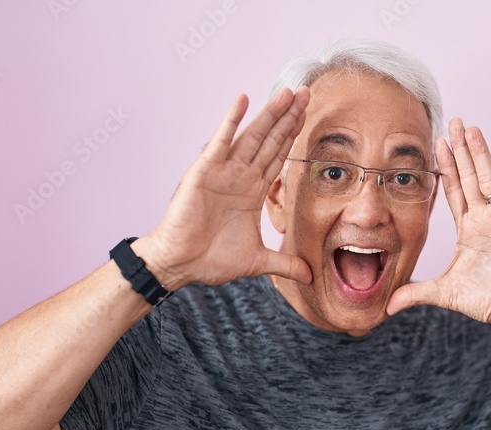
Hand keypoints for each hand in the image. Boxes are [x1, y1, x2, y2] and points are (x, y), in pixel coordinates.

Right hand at [142, 87, 312, 288]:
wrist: (181, 264)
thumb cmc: (211, 260)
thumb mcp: (257, 261)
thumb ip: (284, 263)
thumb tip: (308, 275)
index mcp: (252, 191)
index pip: (278, 157)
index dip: (293, 136)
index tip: (309, 114)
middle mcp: (240, 176)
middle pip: (270, 140)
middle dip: (288, 117)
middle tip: (306, 92)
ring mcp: (223, 172)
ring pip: (251, 137)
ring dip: (269, 114)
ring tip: (286, 93)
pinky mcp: (204, 172)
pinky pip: (221, 142)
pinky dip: (231, 121)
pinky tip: (242, 100)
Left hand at [387, 117, 490, 335]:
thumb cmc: (489, 300)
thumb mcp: (446, 293)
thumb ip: (417, 293)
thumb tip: (387, 305)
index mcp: (468, 229)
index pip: (453, 191)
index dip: (445, 168)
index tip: (436, 144)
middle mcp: (486, 219)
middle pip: (470, 177)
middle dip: (461, 151)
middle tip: (452, 122)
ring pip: (490, 180)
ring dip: (480, 155)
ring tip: (471, 129)